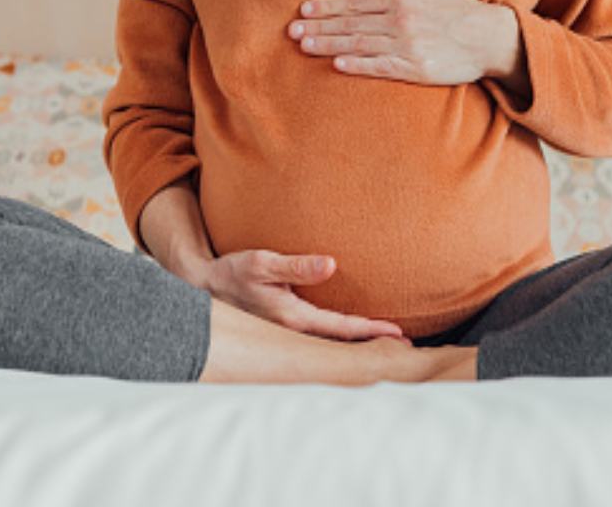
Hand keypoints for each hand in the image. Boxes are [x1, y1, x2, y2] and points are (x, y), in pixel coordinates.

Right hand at [197, 249, 408, 342]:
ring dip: (358, 343)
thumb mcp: (262, 262)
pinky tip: (352, 336)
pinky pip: (320, 337)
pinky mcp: (285, 328)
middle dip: (372, 344)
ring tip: (387, 343)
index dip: (371, 330)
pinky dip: (341, 338)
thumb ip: (297, 265)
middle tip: (406, 348)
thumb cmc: (233, 272)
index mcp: (293, 317)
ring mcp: (289, 334)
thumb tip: (331, 265)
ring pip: (331, 342)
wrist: (204, 288)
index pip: (341, 327)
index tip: (399, 334)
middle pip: (341, 342)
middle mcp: (293, 331)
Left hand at [287, 0, 528, 93]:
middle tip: (291, 31)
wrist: (491, 38)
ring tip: (305, 46)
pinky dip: (358, 64)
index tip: (303, 11)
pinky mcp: (416, 67)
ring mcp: (408, 45)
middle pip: (352, 22)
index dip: (327, 6)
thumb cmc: (458, 9)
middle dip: (320, 26)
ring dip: (330, 44)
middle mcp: (401, 19)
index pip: (355, 2)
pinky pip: (381, 66)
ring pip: (360, 43)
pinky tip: (338, 63)